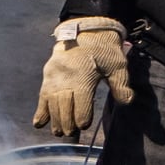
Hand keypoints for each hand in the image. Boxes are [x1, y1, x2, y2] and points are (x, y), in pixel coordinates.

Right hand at [32, 18, 133, 139]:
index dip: (81, 116)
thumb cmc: (104, 49)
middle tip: (69, 134)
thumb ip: (121, 85)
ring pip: (51, 103)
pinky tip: (38, 123)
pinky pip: (42, 96)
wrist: (85, 29)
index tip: (83, 126)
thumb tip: (126, 102)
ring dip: (54, 119)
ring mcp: (54, 76)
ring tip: (57, 132)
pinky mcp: (48, 74)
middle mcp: (65, 78)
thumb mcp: (118, 65)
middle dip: (66, 122)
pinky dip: (40, 110)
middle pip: (63, 105)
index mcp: (84, 76)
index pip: (80, 102)